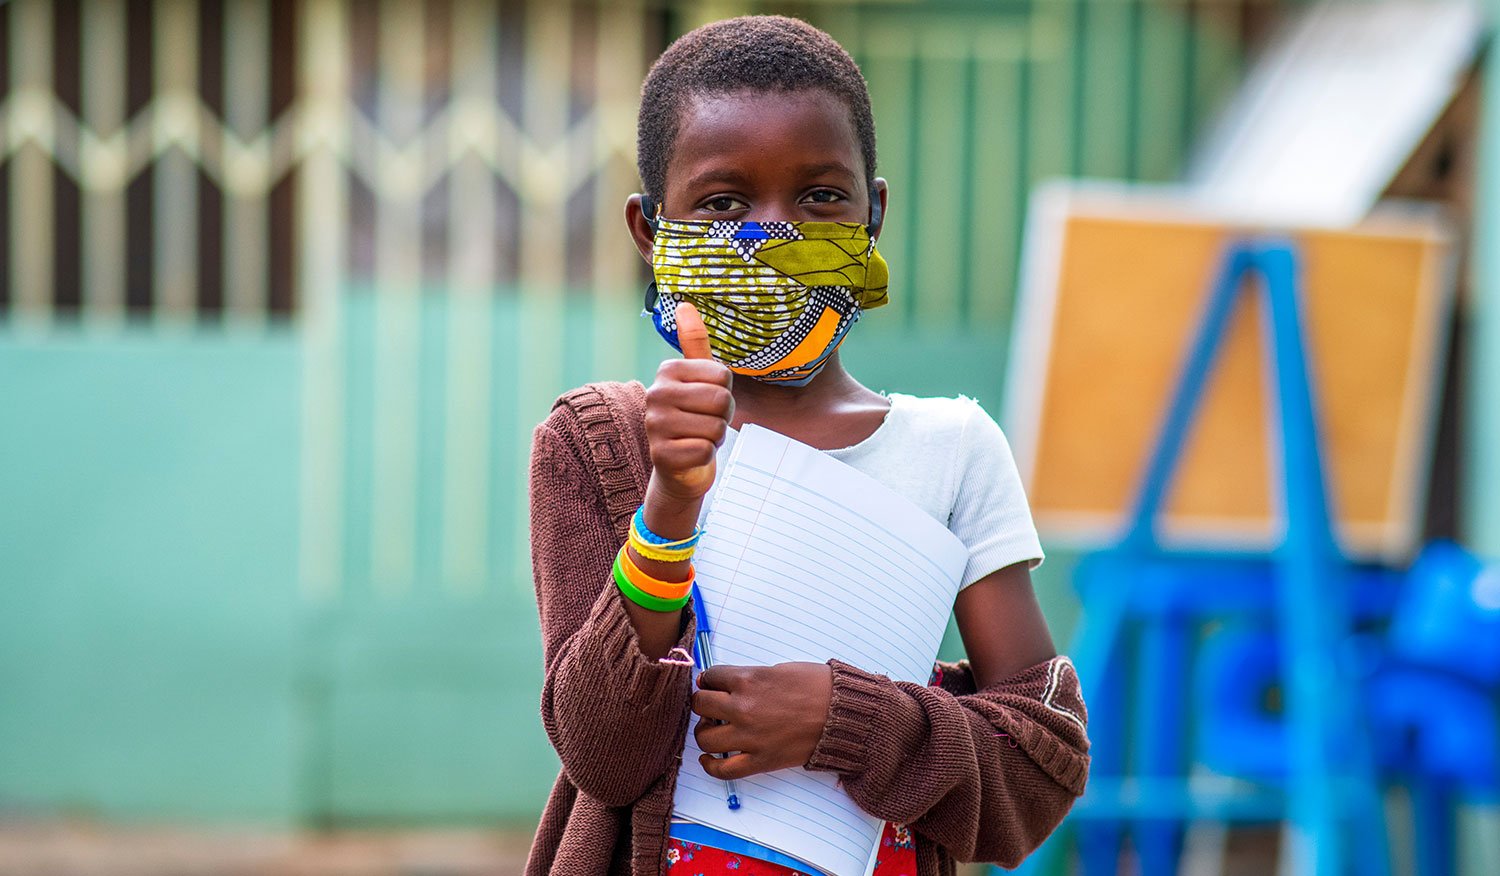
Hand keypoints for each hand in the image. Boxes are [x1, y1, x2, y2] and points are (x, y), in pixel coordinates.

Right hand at [644, 302, 733, 505]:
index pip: (724, 376)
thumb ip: (694, 343)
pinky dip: (706, 455)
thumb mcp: (698, 378)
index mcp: (668, 371)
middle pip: (721, 400)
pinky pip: (706, 450)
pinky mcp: (661, 455)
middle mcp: (656, 394)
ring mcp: (655, 425)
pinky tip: (691, 454)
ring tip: (698, 437)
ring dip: (715, 437)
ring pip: (716, 427)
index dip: (726, 393)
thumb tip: (685, 304)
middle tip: (705, 422)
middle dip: (723, 416)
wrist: (679, 466)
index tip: (708, 402)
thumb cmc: (694, 417)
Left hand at [692, 663, 833, 779]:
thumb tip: (725, 683)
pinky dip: (710, 765)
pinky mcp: (760, 760)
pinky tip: (709, 758)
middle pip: (701, 705)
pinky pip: (723, 770)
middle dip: (704, 703)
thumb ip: (749, 676)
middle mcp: (743, 707)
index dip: (709, 680)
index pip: (710, 677)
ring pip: (704, 738)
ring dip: (705, 732)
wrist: (843, 715)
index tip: (712, 685)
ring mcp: (749, 736)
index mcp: (748, 679)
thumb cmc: (817, 687)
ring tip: (714, 729)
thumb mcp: (779, 669)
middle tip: (712, 706)